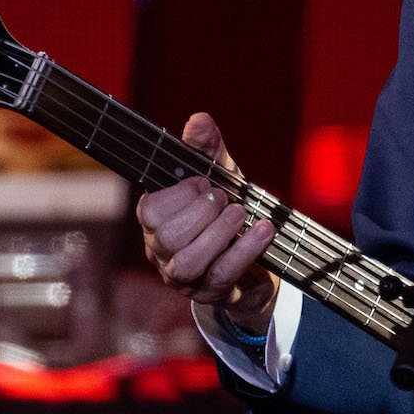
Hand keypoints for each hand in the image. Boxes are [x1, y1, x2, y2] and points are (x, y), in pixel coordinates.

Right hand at [133, 113, 279, 334]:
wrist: (255, 257)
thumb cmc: (226, 211)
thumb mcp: (219, 175)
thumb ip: (206, 149)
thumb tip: (199, 119)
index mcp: (156, 222)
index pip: (149, 210)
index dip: (178, 194)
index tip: (204, 181)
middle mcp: (163, 253)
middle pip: (167, 237)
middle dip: (200, 212)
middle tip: (224, 198)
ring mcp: (186, 278)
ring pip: (188, 262)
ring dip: (218, 233)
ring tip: (240, 213)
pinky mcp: (213, 293)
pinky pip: (223, 275)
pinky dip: (245, 249)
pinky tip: (264, 229)